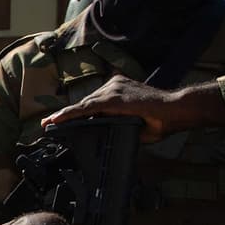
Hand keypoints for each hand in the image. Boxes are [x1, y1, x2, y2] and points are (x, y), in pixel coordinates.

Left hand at [43, 76, 224, 142]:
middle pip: (85, 102)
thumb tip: (108, 138)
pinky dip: (70, 114)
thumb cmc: (162, 119)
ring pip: (84, 104)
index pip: (92, 101)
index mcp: (120, 90)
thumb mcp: (136, 125)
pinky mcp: (113, 97)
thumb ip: (120, 127)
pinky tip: (57, 120)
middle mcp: (114, 85)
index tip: (55, 118)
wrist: (177, 110)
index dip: (74, 111)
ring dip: (66, 115)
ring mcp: (113, 88)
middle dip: (67, 114)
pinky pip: (86, 107)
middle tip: (46, 124)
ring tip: (49, 124)